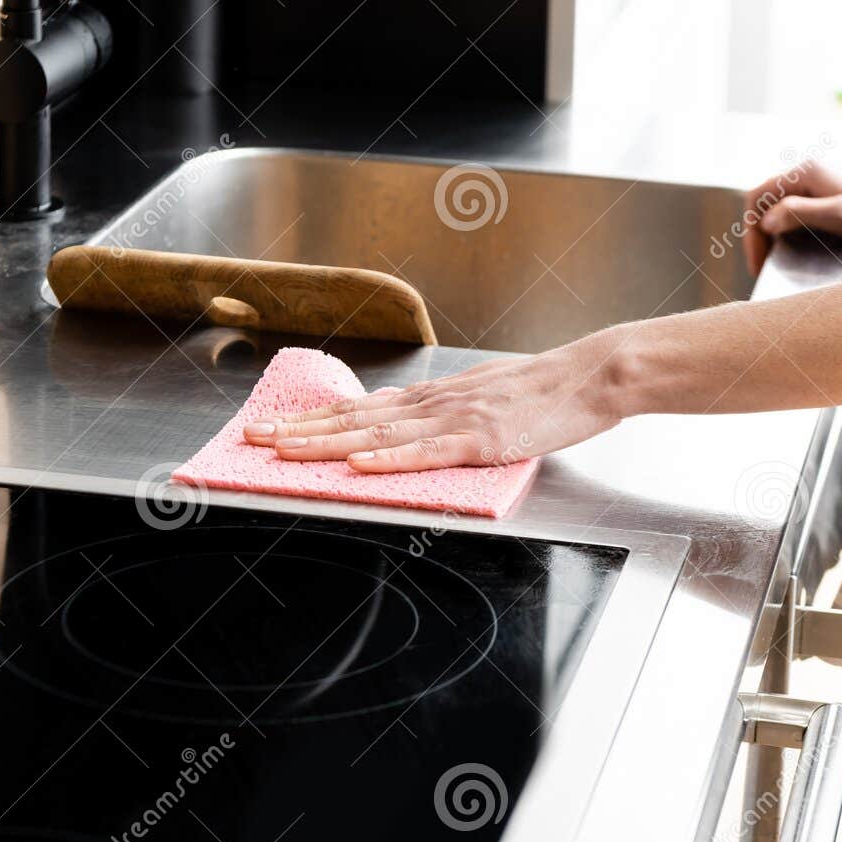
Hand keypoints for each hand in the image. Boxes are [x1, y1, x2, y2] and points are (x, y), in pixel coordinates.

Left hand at [240, 341, 624, 471]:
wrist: (589, 376)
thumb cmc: (540, 392)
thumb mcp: (479, 396)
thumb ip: (440, 414)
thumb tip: (403, 429)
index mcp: (430, 397)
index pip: (357, 408)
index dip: (310, 419)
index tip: (271, 427)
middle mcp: (432, 404)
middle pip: (352, 419)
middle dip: (299, 431)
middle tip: (253, 439)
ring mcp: (454, 420)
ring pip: (377, 434)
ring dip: (326, 444)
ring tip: (285, 451)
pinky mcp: (481, 440)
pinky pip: (427, 452)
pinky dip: (389, 460)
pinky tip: (359, 466)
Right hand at [743, 161, 841, 275]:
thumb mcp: (841, 216)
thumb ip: (800, 213)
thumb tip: (766, 221)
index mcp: (808, 172)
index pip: (759, 197)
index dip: (751, 231)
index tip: (759, 262)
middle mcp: (810, 174)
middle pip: (766, 204)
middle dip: (759, 237)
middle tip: (763, 268)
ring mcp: (819, 187)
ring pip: (779, 212)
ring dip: (773, 238)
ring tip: (775, 264)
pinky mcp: (829, 201)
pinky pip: (797, 217)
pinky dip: (790, 237)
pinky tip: (796, 255)